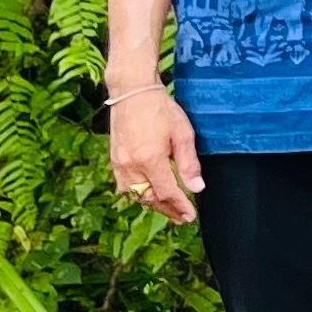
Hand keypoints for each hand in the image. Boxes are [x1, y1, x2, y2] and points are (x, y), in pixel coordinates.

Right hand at [108, 79, 204, 221]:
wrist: (132, 92)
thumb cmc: (160, 109)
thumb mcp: (182, 134)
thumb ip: (189, 164)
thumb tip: (197, 188)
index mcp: (150, 159)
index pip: (167, 193)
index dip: (180, 206)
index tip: (190, 216)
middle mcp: (132, 165)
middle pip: (150, 198)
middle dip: (167, 210)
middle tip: (182, 218)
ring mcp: (120, 163)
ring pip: (135, 195)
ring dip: (152, 204)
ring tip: (168, 209)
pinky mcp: (114, 159)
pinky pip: (125, 185)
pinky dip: (138, 194)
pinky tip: (149, 194)